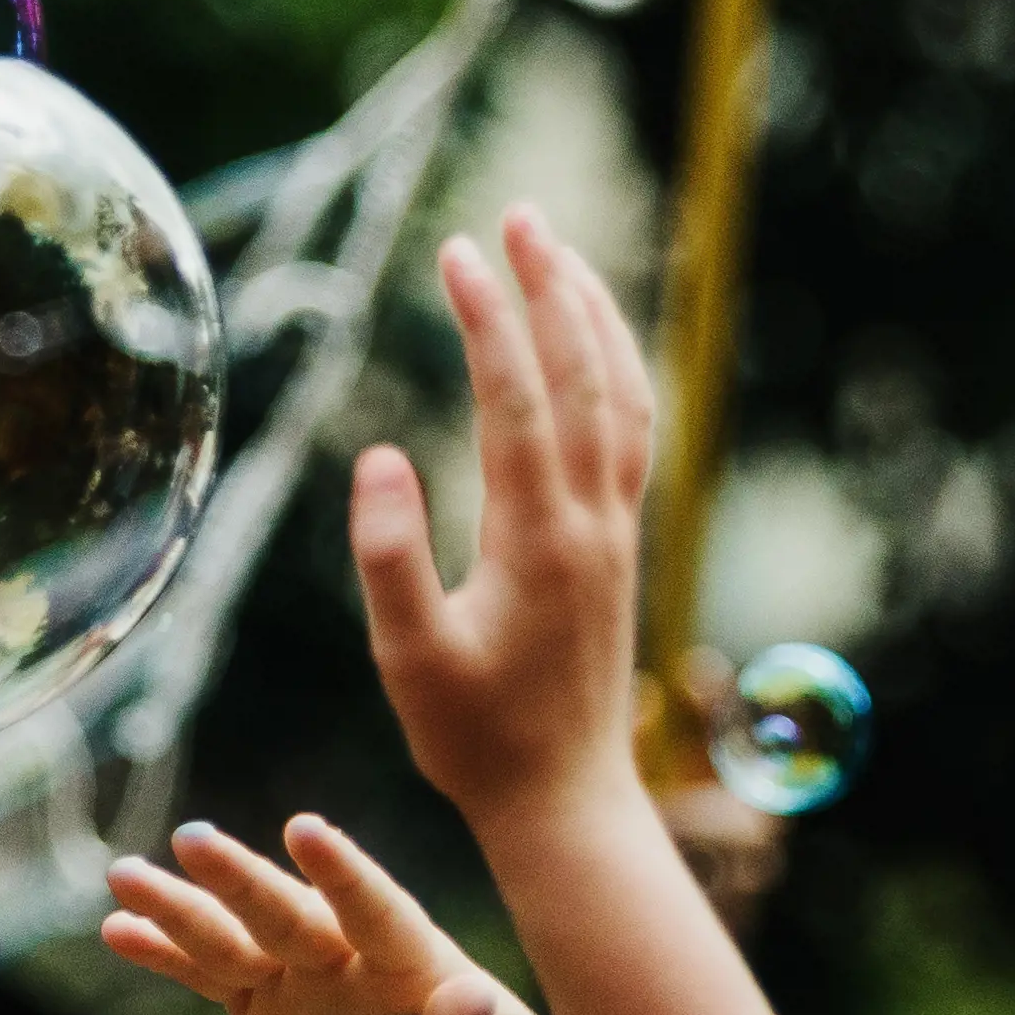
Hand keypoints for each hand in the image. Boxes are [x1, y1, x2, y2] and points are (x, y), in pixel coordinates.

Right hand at [105, 818, 573, 1014]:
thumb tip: (467, 1001)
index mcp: (419, 961)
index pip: (377, 911)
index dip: (343, 875)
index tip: (306, 831)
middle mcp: (352, 956)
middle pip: (290, 914)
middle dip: (242, 880)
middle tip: (193, 841)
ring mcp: (306, 978)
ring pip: (235, 936)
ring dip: (181, 908)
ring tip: (122, 876)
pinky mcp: (270, 1009)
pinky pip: (211, 978)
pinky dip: (165, 955)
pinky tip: (118, 930)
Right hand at [350, 210, 658, 835]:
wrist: (564, 798)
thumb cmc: (474, 737)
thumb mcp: (409, 658)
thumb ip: (389, 556)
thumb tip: (381, 455)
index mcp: (537, 539)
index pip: (518, 399)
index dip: (488, 320)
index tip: (455, 253)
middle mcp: (591, 521)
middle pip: (583, 375)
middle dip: (551, 287)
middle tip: (517, 216)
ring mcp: (615, 531)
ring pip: (621, 396)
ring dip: (593, 317)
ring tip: (557, 254)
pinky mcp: (619, 546)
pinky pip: (633, 431)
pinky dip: (617, 368)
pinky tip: (594, 344)